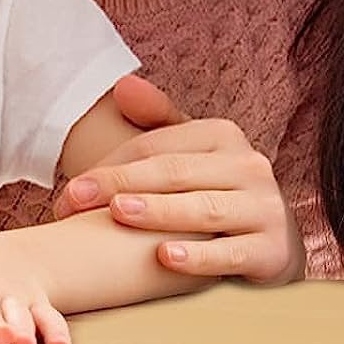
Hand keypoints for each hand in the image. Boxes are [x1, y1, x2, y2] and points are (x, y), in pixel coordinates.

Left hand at [56, 74, 304, 284]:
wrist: (272, 246)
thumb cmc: (215, 194)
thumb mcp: (190, 155)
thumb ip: (156, 122)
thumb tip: (122, 86)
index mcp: (223, 135)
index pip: (155, 147)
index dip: (109, 166)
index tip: (70, 192)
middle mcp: (249, 166)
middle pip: (174, 173)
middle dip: (119, 185)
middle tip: (74, 202)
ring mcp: (266, 208)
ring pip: (203, 209)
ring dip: (158, 212)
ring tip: (119, 213)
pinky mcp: (273, 251)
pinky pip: (232, 253)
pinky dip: (199, 256)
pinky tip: (165, 257)